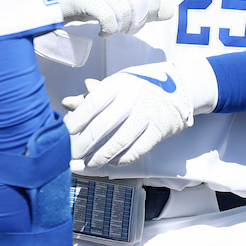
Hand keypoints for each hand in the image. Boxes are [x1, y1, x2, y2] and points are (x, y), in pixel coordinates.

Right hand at [55, 0, 170, 37]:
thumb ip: (146, 5)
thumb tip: (171, 12)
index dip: (152, 8)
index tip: (142, 19)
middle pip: (141, 1)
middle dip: (138, 22)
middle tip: (128, 30)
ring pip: (126, 12)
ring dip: (122, 28)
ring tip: (113, 30)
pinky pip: (109, 19)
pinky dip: (109, 31)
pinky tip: (102, 32)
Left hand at [61, 56, 216, 168]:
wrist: (181, 85)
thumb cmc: (143, 84)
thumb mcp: (119, 81)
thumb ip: (95, 94)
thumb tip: (68, 103)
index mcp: (119, 83)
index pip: (92, 104)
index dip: (76, 121)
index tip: (64, 133)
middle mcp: (132, 97)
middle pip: (102, 126)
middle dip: (84, 143)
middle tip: (72, 154)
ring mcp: (147, 115)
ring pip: (119, 142)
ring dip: (101, 156)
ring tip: (89, 163)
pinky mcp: (159, 130)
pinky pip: (137, 149)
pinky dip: (122, 159)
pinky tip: (112, 162)